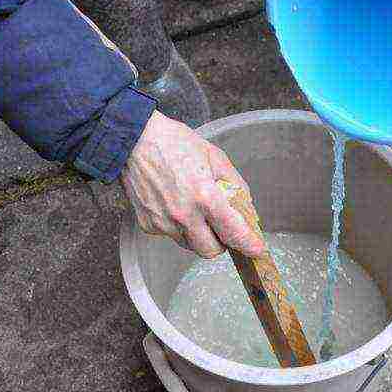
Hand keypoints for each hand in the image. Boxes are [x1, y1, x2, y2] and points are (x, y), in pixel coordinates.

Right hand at [120, 110, 264, 258]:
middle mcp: (184, 215)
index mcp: (205, 196)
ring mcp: (163, 222)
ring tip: (195, 209)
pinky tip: (175, 204)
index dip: (249, 245)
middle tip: (222, 226)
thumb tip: (245, 207)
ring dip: (199, 235)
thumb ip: (235, 184)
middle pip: (211, 251)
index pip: (233, 233)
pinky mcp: (148, 224)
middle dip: (221, 242)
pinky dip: (178, 227)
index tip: (257, 250)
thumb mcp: (215, 157)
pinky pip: (171, 235)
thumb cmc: (174, 143)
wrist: (134, 140)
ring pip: (190, 245)